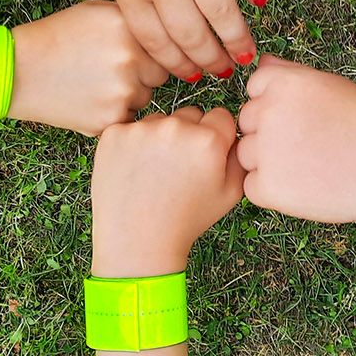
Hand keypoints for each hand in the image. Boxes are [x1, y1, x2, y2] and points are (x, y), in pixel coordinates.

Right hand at [8, 1, 168, 135]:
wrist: (17, 71)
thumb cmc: (56, 38)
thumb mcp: (96, 12)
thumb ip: (134, 20)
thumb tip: (168, 32)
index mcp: (128, 27)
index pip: (165, 45)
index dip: (147, 51)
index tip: (131, 53)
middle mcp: (130, 59)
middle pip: (159, 75)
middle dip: (141, 74)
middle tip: (108, 69)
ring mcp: (122, 92)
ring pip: (144, 98)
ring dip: (128, 95)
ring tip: (94, 84)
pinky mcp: (110, 119)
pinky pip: (127, 118)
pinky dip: (113, 113)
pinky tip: (89, 100)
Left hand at [92, 107, 244, 276]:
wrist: (137, 240)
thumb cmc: (186, 220)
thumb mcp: (230, 194)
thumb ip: (240, 157)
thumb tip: (236, 134)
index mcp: (208, 140)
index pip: (221, 116)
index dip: (216, 137)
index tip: (205, 157)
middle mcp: (175, 128)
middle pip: (190, 115)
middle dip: (189, 135)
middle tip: (179, 169)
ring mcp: (141, 129)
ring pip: (160, 120)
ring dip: (160, 138)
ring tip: (155, 174)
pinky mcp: (114, 134)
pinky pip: (131, 128)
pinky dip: (133, 145)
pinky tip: (135, 171)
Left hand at [236, 56, 355, 222]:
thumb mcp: (327, 83)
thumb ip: (289, 72)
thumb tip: (262, 62)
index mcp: (282, 84)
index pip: (253, 88)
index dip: (274, 105)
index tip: (298, 117)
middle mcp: (268, 113)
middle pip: (247, 122)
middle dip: (268, 132)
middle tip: (305, 142)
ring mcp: (265, 152)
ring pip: (246, 154)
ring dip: (266, 161)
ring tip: (305, 164)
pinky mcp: (267, 187)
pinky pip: (252, 185)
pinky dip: (271, 188)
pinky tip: (301, 183)